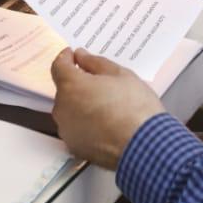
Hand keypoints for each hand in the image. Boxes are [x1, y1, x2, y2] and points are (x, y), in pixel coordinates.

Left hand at [51, 47, 165, 169]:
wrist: (144, 145)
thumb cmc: (135, 107)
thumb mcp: (121, 75)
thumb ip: (95, 63)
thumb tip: (81, 57)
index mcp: (72, 85)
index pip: (58, 66)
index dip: (66, 58)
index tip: (73, 55)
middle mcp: (63, 108)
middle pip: (65, 90)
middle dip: (78, 84)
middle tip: (101, 84)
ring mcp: (67, 130)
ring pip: (69, 110)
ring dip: (81, 105)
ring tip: (106, 106)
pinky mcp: (75, 147)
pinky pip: (76, 129)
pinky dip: (85, 123)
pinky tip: (105, 123)